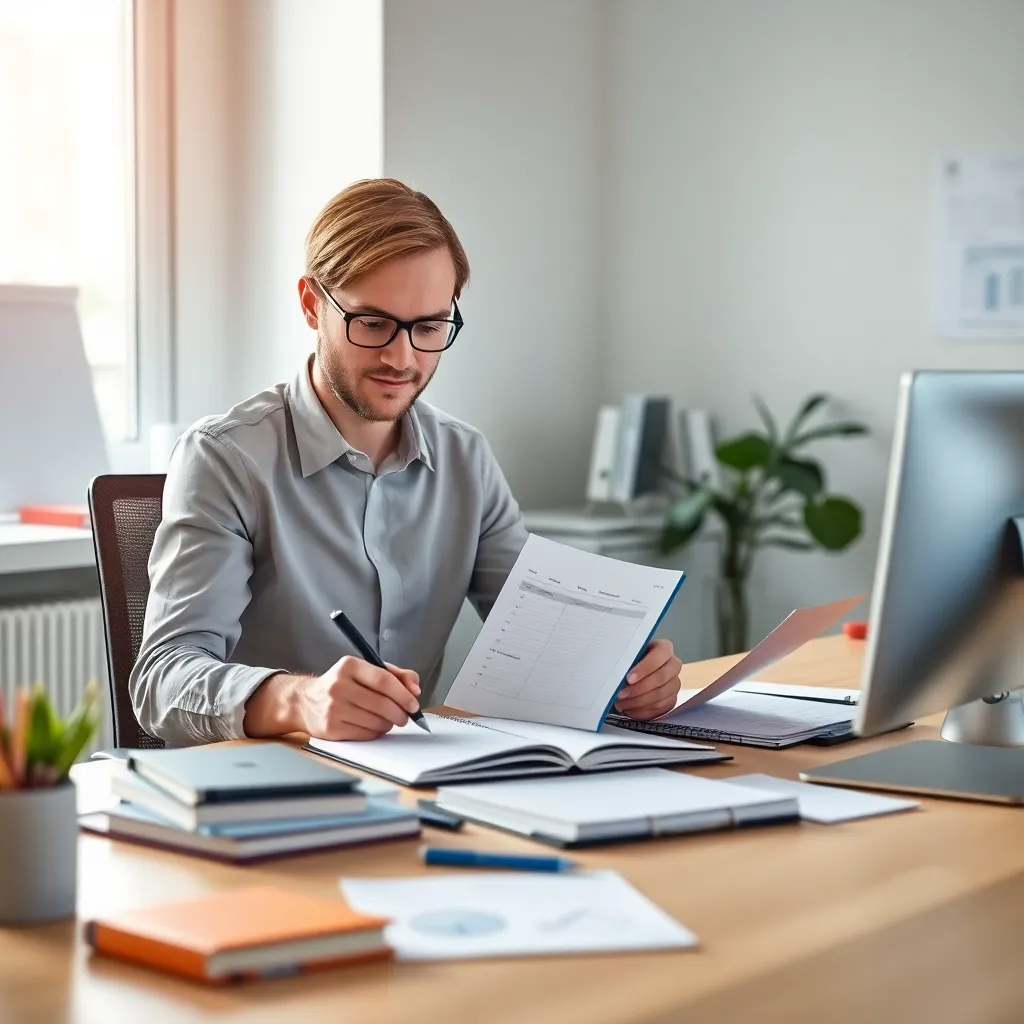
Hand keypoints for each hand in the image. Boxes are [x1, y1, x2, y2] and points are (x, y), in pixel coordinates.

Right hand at [298, 657, 421, 739]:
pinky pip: (365, 735)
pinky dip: (376, 733)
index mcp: (349, 665)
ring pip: (376, 722)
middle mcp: (338, 686)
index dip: (403, 694)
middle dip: (400, 713)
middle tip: (405, 716)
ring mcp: (333, 708)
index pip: (383, 680)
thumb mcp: (365, 670)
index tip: (414, 703)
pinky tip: (373, 726)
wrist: (305, 701)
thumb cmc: (342, 685)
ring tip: (387, 720)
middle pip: (382, 704)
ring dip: (389, 724)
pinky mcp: (330, 728)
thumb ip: (394, 674)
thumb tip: (415, 688)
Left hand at [614, 639, 681, 720]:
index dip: (645, 667)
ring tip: (621, 703)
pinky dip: (642, 710)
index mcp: (664, 648)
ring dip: (638, 701)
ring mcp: (674, 683)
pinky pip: (659, 708)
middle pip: (662, 677)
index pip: (661, 654)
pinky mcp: (671, 700)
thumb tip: (618, 674)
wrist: (633, 675)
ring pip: (660, 695)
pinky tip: (629, 709)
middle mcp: (673, 665)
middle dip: (639, 688)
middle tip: (621, 694)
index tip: (628, 678)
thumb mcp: (627, 656)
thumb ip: (626, 661)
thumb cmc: (629, 662)